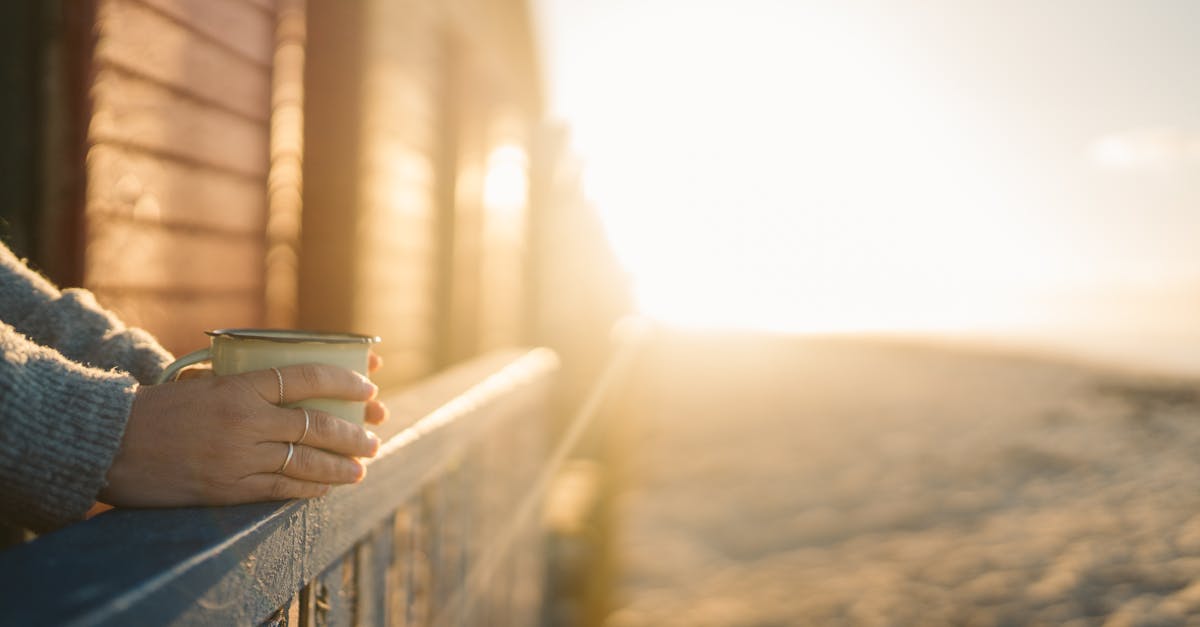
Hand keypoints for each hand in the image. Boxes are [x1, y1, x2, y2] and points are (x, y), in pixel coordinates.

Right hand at [99, 363, 384, 506]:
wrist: (111, 442)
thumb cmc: (159, 407)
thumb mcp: (204, 381)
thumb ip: (245, 381)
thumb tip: (290, 381)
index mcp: (240, 385)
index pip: (306, 377)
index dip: (343, 380)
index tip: (369, 385)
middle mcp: (247, 421)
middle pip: (317, 425)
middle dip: (353, 433)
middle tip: (373, 438)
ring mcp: (240, 457)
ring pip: (306, 462)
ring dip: (340, 467)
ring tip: (361, 469)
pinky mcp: (229, 488)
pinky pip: (281, 490)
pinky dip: (309, 489)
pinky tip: (326, 489)